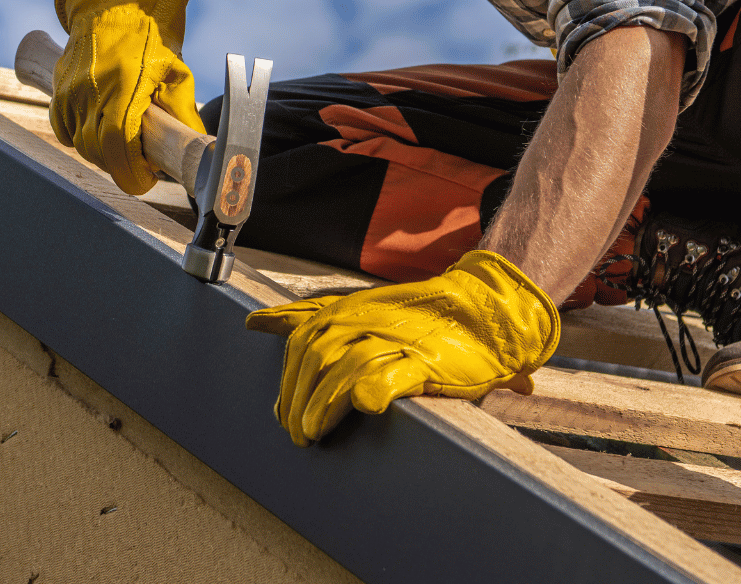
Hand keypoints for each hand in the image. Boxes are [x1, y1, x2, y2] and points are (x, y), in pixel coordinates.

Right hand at [51, 0, 209, 194]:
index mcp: (123, 86)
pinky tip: (100, 131)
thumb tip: (195, 143)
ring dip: (102, 153)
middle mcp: (91, 91)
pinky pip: (64, 129)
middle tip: (140, 165)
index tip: (146, 179)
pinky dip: (80, 138)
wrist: (108, 5)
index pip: (118, 145)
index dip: (131, 171)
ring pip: (80, 143)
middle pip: (98, 151)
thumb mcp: (173, 68)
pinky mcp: (59, 89)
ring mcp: (70, 91)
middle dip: (119, 165)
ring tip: (123, 146)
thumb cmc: (146, 36)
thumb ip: (181, 108)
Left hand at [244, 250, 558, 445]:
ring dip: (323, 404)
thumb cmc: (418, 319)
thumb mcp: (358, 309)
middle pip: (315, 358)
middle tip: (296, 432)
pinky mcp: (424, 362)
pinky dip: (370, 390)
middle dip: (298, 398)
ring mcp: (396, 340)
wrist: (484, 313)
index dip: (287, 379)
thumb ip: (308, 315)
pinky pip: (389, 375)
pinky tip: (361, 407)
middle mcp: (366, 320)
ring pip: (344, 368)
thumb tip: (256, 322)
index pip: (300, 340)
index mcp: (347, 309)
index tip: (282, 411)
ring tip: (312, 431)